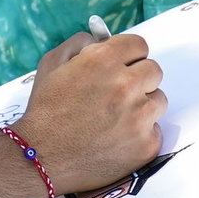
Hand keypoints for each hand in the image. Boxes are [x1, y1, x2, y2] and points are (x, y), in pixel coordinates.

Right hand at [12, 33, 165, 194]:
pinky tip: (116, 139)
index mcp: (103, 60)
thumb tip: (103, 40)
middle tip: (118, 94)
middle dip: (138, 79)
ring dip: (142, 106)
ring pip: (158, 101)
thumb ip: (80, 43)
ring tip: (115, 119)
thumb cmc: (44, 110)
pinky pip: (155, 130)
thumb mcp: (51, 63)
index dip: (130, 55)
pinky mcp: (146, 144)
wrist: (40, 157)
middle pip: (154, 71)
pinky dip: (139, 135)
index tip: (124, 65)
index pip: (139, 45)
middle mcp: (125, 84)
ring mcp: (139, 116)